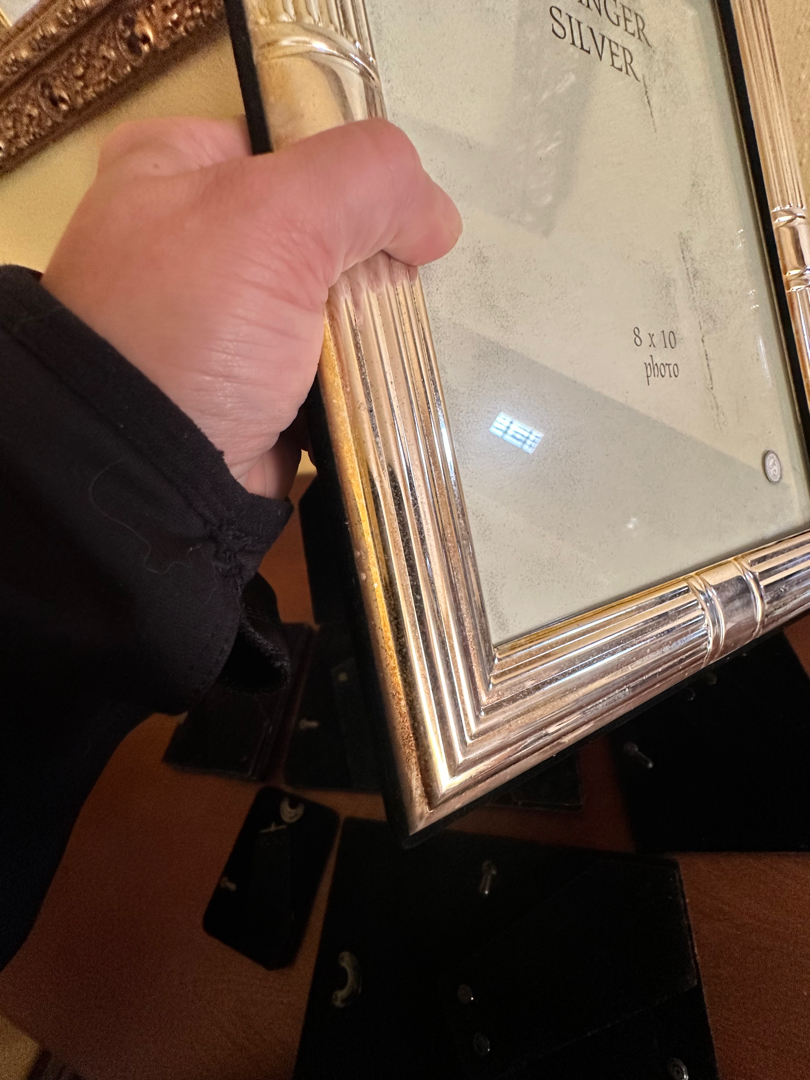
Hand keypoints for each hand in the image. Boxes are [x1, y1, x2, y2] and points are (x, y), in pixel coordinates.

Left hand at [42, 117, 461, 497]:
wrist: (152, 476)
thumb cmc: (194, 325)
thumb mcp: (276, 217)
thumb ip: (368, 182)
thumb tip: (436, 219)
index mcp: (174, 168)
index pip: (295, 141)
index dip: (355, 177)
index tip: (399, 222)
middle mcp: (193, 240)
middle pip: (322, 228)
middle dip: (370, 261)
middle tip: (398, 290)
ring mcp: (223, 323)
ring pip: (332, 303)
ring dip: (374, 325)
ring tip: (400, 342)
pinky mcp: (253, 390)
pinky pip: (328, 367)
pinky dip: (361, 376)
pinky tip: (386, 382)